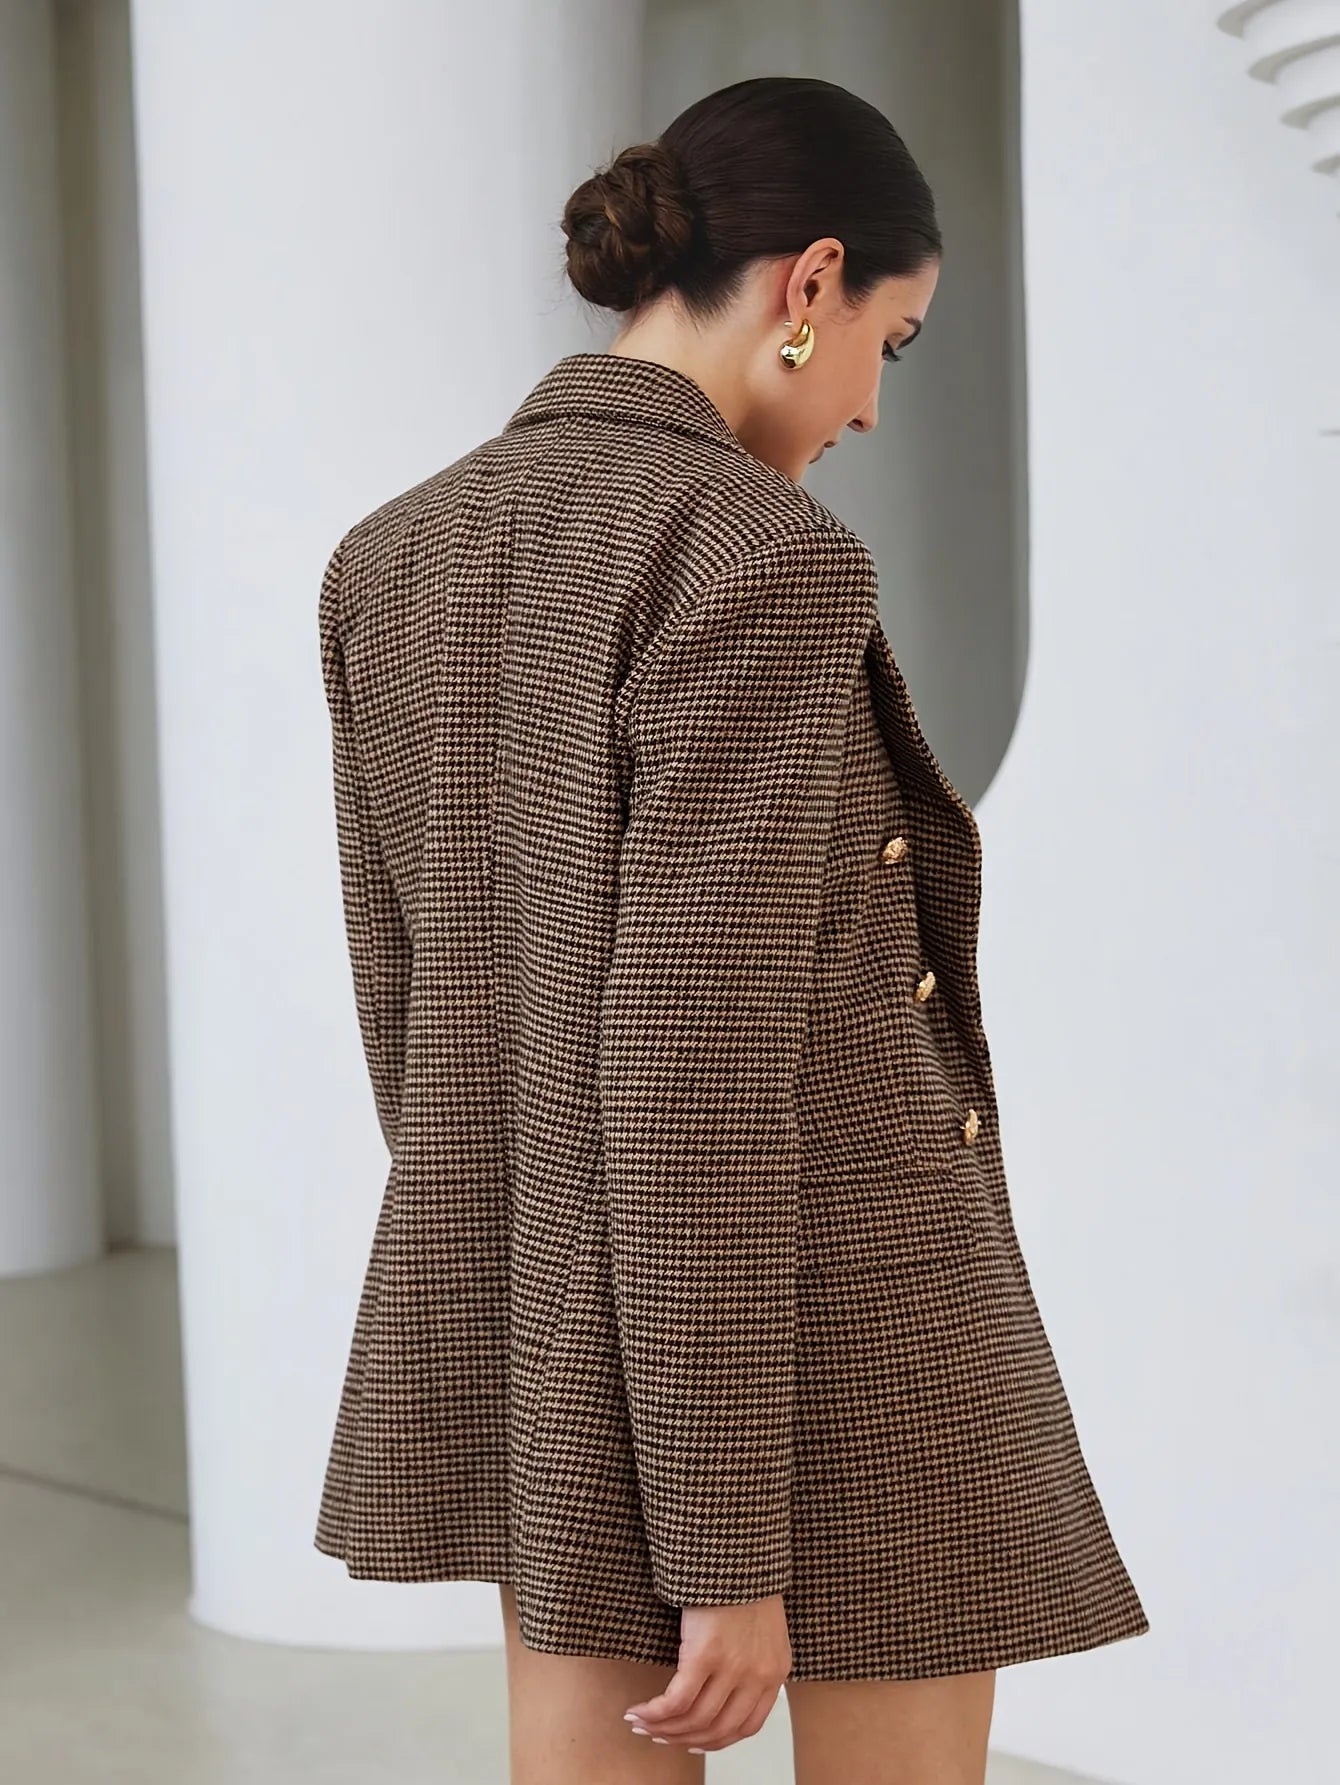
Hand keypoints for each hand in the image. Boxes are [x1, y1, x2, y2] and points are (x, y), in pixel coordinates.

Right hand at [623, 1594, 792, 1753]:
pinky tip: (639, 1711)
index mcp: (776, 1670)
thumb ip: (753, 1659)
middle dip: (684, 1739)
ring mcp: (733, 1668)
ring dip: (663, 1729)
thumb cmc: (744, 1577)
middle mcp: (758, 1675)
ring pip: (695, 1720)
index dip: (716, 1740)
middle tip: (659, 1736)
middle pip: (718, 1729)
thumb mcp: (761, 1626)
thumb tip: (726, 1688)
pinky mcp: (704, 1655)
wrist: (737, 1545)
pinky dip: (654, 1712)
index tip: (693, 1741)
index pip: (747, 1727)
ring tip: (642, 1723)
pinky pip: (676, 1701)